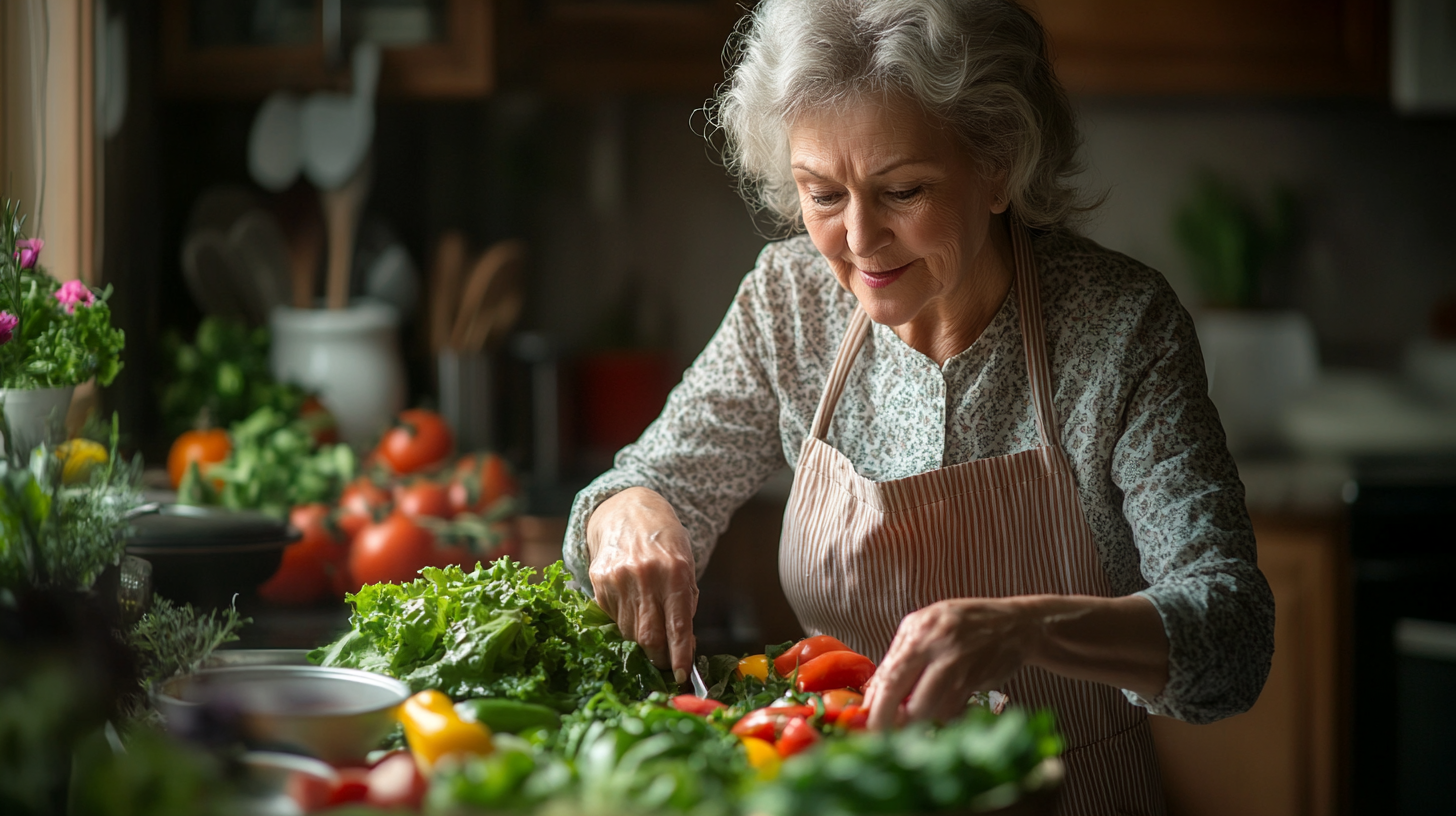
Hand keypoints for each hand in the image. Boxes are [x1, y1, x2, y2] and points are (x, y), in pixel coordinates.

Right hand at [586, 487, 698, 680]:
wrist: (628, 510)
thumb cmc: (664, 541)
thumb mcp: (686, 565)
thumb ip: (685, 602)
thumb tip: (683, 643)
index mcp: (675, 571)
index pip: (678, 625)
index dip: (680, 655)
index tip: (683, 674)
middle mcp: (646, 575)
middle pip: (648, 636)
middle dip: (657, 657)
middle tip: (664, 662)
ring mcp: (618, 579)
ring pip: (628, 631)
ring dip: (639, 640)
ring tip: (648, 628)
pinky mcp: (599, 581)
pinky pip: (611, 617)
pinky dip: (622, 622)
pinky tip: (630, 606)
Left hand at [863, 598, 1032, 729]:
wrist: (1017, 626)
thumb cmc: (966, 626)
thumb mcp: (929, 627)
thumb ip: (903, 656)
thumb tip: (875, 694)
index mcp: (917, 629)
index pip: (886, 673)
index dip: (874, 705)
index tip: (865, 725)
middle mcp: (935, 643)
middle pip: (898, 691)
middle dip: (885, 721)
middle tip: (878, 738)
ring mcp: (957, 662)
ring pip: (926, 709)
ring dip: (915, 724)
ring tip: (910, 727)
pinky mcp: (975, 681)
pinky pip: (950, 712)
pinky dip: (940, 721)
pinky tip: (937, 719)